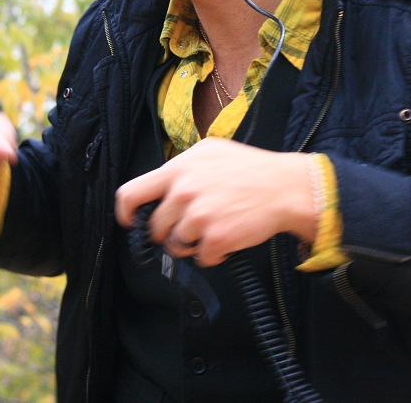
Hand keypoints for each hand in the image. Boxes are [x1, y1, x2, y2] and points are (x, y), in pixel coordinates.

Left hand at [115, 137, 315, 266]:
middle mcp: (183, 191)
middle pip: (154, 227)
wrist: (285, 187)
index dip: (125, 213)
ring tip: (212, 230)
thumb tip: (159, 189)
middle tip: (190, 228)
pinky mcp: (215, 238)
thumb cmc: (248, 168)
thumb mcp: (209, 152)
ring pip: (175, 246)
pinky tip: (228, 237)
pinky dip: (213, 254)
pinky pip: (201, 258)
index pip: (130, 193)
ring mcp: (198, 216)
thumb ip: (181, 169)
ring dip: (191, 245)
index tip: (131, 222)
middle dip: (168, 232)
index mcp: (178, 168)